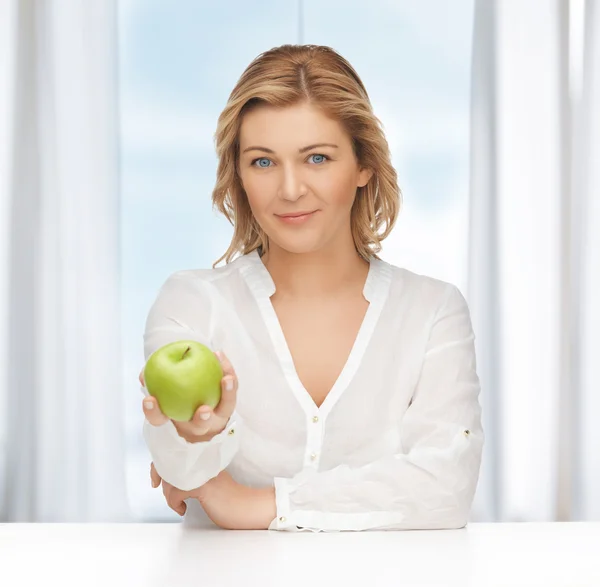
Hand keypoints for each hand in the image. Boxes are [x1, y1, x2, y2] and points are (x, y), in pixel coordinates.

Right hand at [140, 350, 237, 442]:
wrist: (201, 404)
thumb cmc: (177, 396)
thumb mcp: (162, 390)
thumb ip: (152, 382)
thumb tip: (143, 375)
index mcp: (175, 418)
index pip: (160, 420)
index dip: (153, 412)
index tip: (149, 399)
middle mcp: (198, 423)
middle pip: (200, 426)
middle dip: (202, 419)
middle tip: (203, 410)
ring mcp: (217, 415)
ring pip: (224, 409)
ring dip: (227, 394)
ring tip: (226, 379)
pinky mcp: (229, 402)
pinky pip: (231, 389)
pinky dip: (227, 371)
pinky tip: (219, 354)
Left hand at [150, 464, 275, 528]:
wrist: (245, 506)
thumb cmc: (225, 494)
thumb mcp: (205, 477)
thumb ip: (190, 470)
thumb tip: (164, 474)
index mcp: (203, 453)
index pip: (172, 450)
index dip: (159, 464)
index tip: (155, 480)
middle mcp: (201, 457)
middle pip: (167, 463)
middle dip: (159, 478)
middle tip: (162, 491)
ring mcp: (201, 470)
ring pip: (169, 480)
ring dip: (169, 496)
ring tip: (180, 503)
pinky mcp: (201, 486)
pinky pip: (175, 494)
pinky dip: (175, 505)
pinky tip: (183, 509)